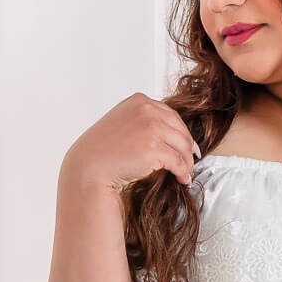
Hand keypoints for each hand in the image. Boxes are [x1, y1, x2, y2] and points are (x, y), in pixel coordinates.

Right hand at [63, 92, 200, 194]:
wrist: (89, 167)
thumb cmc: (101, 150)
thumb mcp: (121, 123)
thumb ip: (140, 120)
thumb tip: (163, 132)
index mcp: (139, 101)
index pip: (170, 114)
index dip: (181, 131)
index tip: (187, 143)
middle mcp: (147, 110)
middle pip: (180, 129)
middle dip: (188, 146)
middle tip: (192, 159)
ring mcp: (152, 129)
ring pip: (183, 145)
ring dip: (188, 161)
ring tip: (187, 173)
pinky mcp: (155, 149)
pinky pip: (179, 162)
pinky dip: (184, 172)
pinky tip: (183, 179)